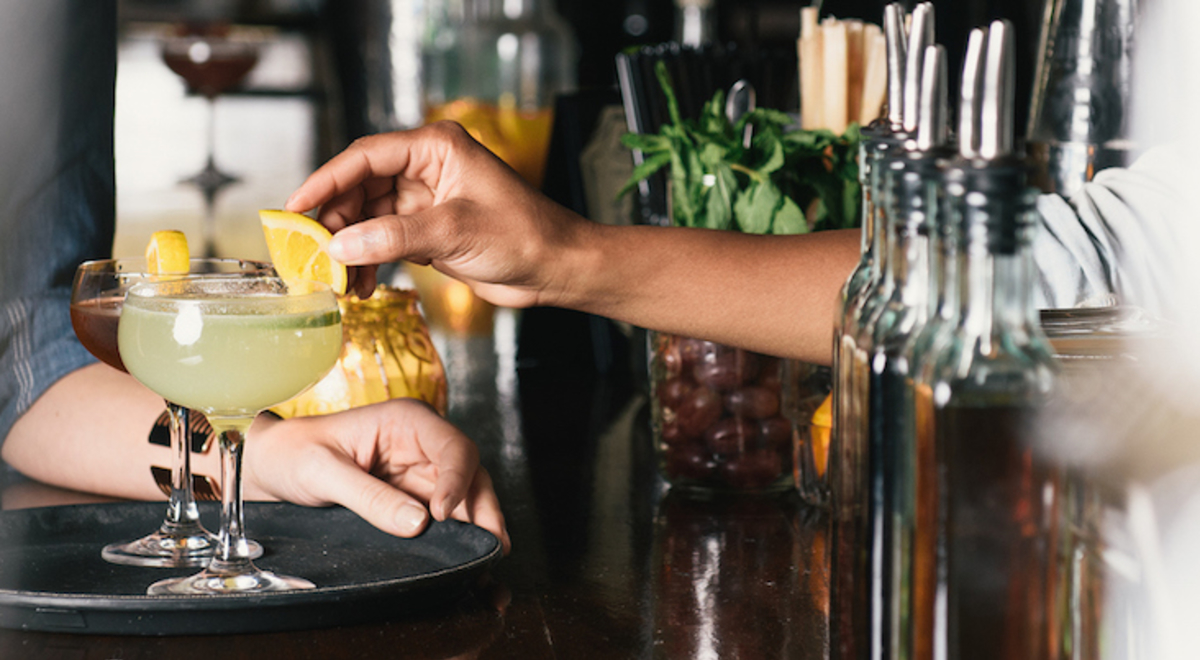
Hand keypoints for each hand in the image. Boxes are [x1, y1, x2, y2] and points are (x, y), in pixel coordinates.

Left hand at [244, 398, 509, 553]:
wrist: (269, 470)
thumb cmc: (291, 454)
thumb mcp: (322, 471)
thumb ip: (369, 496)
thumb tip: (420, 522)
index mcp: (406, 421)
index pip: (453, 447)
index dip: (458, 480)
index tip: (445, 514)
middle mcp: (423, 445)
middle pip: (470, 475)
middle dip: (485, 511)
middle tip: (491, 547)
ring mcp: (421, 474)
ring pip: (466, 500)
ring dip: (480, 529)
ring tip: (488, 562)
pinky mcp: (414, 501)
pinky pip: (447, 519)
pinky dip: (462, 540)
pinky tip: (473, 564)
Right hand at [285, 122, 592, 304]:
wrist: (556, 268)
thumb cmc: (523, 235)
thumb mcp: (453, 232)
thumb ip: (393, 237)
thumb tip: (339, 247)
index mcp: (435, 148)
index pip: (366, 157)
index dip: (326, 181)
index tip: (294, 208)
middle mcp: (426, 168)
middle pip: (360, 188)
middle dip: (336, 224)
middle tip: (312, 257)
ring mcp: (426, 200)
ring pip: (368, 219)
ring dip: (350, 250)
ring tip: (338, 282)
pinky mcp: (428, 231)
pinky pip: (383, 241)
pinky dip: (368, 262)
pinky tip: (360, 286)